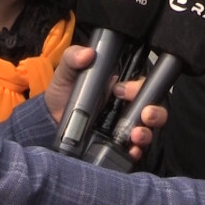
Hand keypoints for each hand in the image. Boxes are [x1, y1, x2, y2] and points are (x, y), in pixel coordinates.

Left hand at [44, 46, 167, 160]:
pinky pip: (135, 150)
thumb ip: (74, 58)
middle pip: (154, 108)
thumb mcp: (66, 72)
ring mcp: (124, 127)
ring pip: (149, 129)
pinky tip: (131, 151)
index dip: (139, 87)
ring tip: (136, 135)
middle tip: (145, 114)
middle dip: (155, 112)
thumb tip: (88, 53)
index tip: (122, 90)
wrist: (48, 122)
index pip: (143, 85)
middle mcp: (128, 107)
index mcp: (122, 87)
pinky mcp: (117, 145)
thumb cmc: (62, 94)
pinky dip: (137, 151)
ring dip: (147, 132)